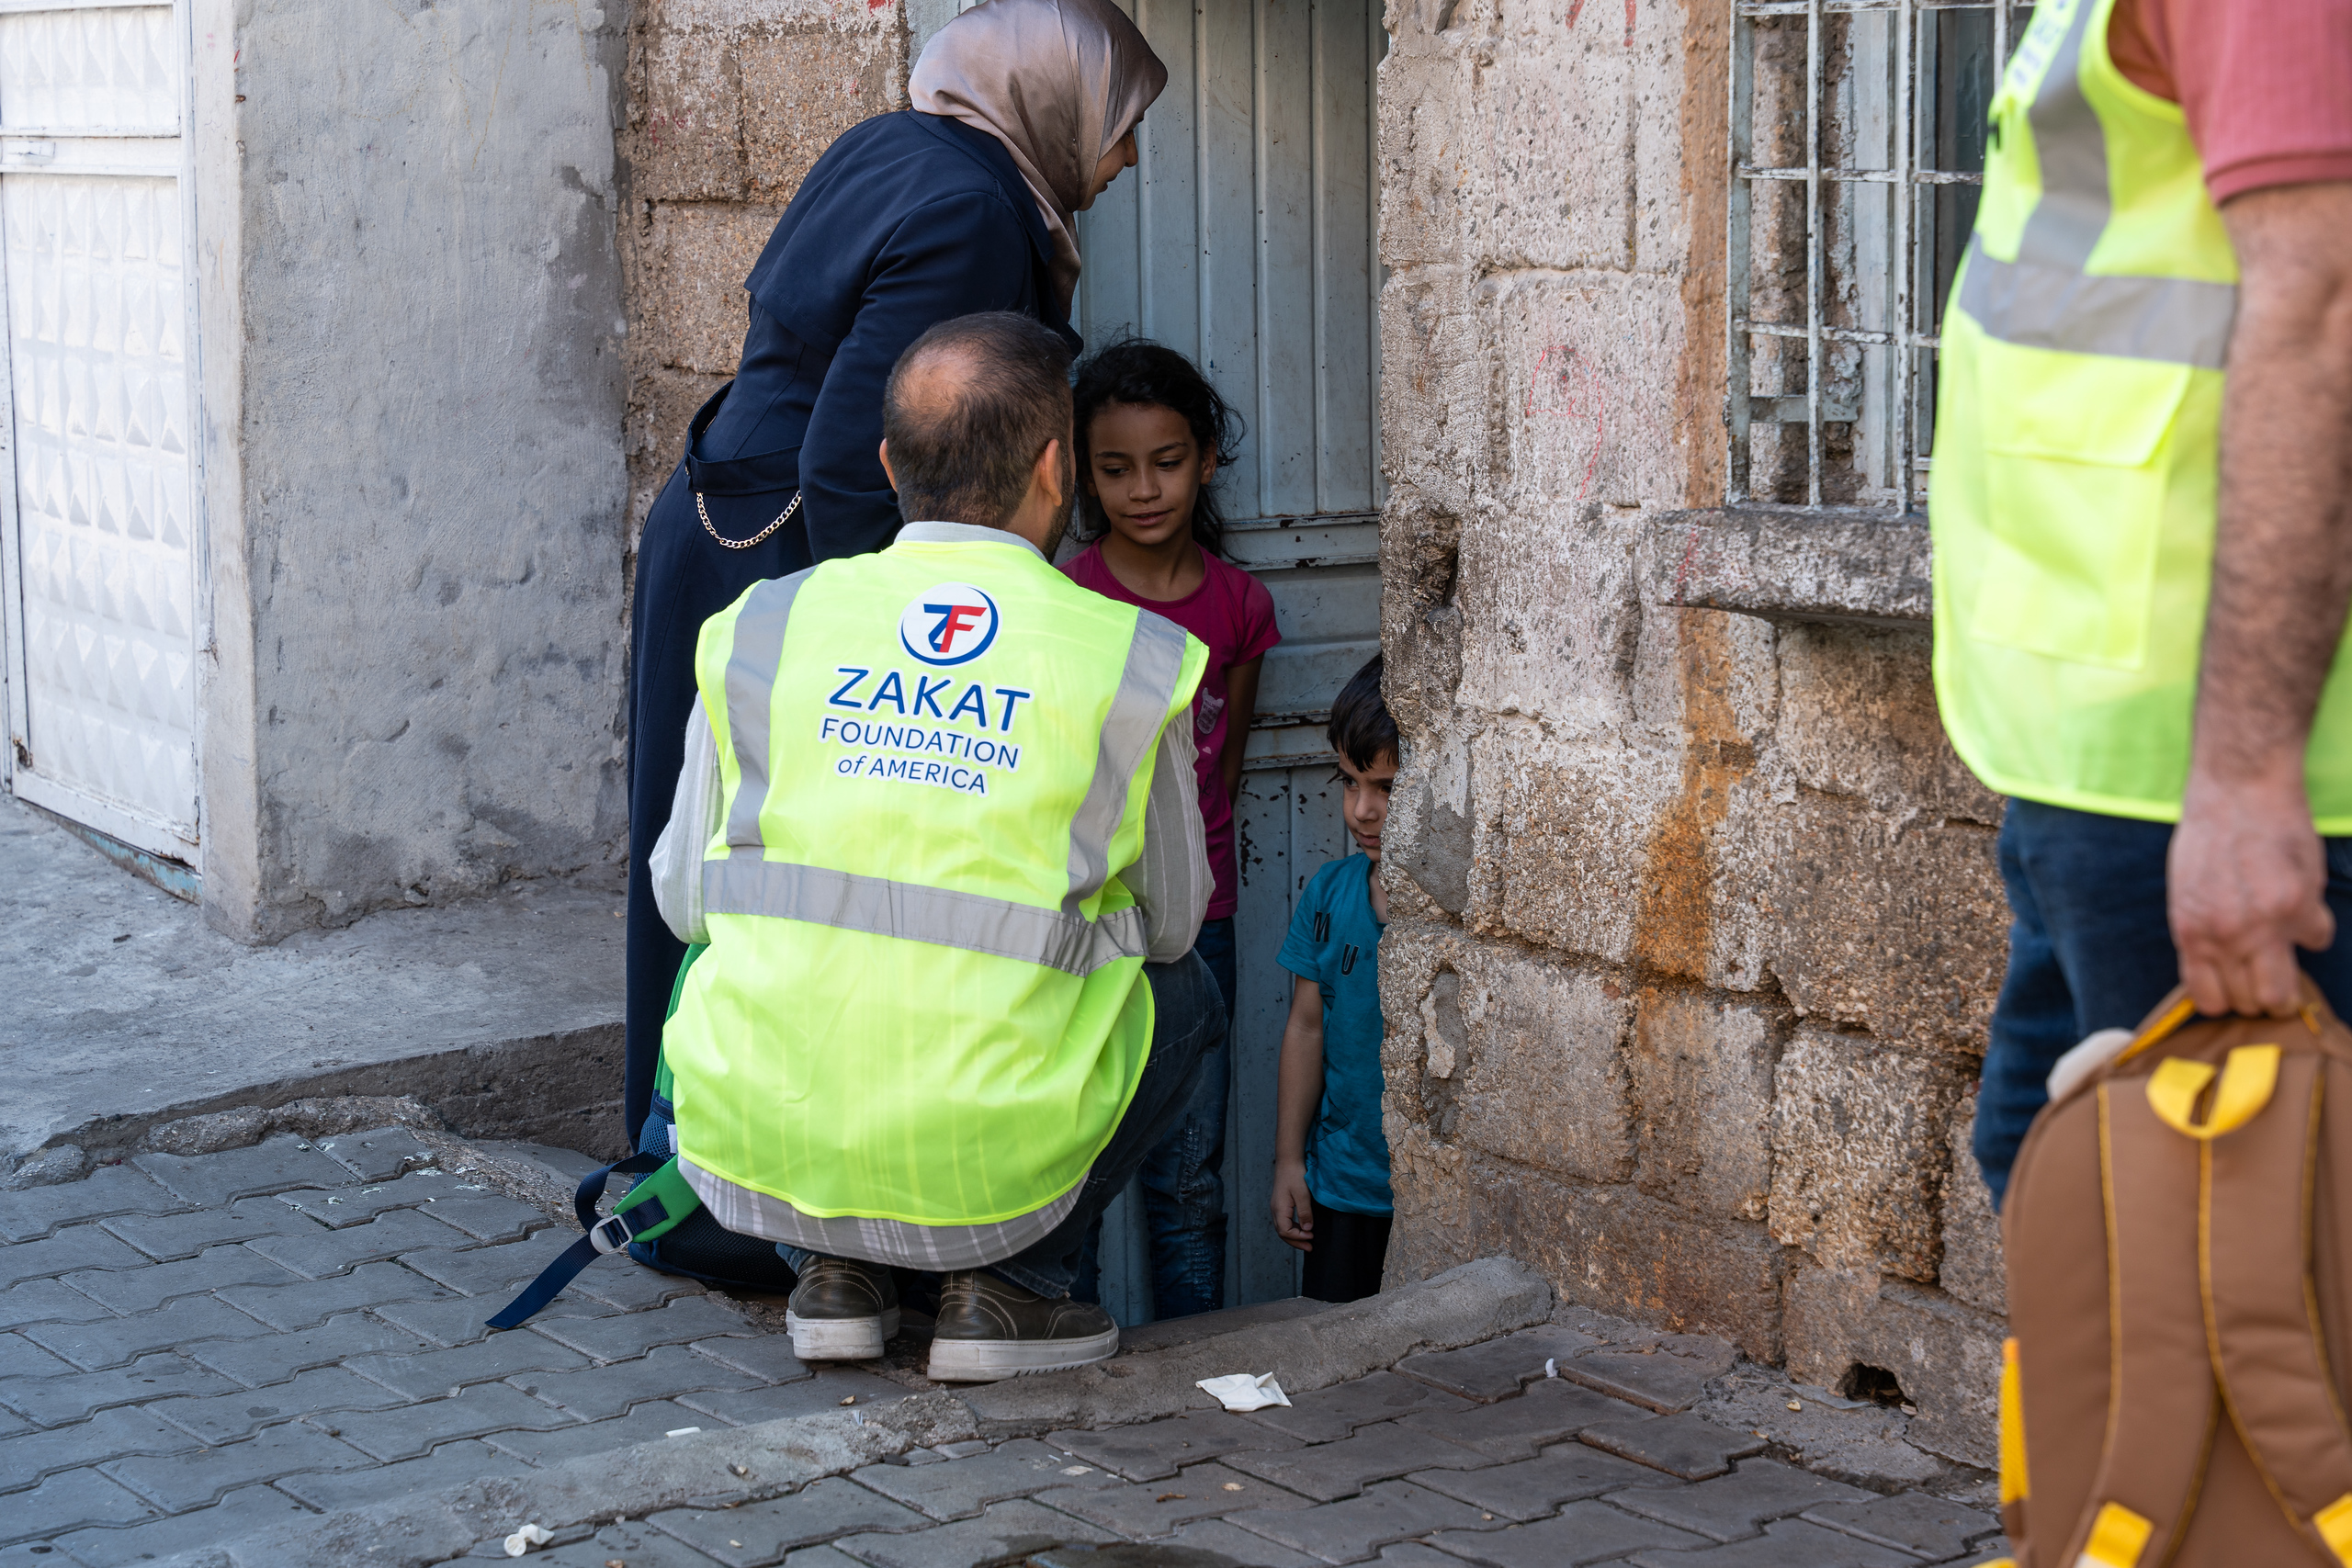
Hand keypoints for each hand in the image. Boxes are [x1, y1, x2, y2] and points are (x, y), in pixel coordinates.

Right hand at [1270, 1163, 1314, 1252]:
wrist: (1288, 1161)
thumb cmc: (1295, 1175)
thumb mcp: (1303, 1194)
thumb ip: (1305, 1213)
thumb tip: (1307, 1229)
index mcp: (1279, 1209)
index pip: (1285, 1231)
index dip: (1298, 1237)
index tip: (1312, 1236)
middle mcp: (1275, 1210)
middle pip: (1282, 1233)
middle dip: (1296, 1242)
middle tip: (1310, 1247)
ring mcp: (1276, 1207)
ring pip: (1282, 1228)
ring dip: (1295, 1236)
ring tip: (1307, 1241)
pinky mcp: (1280, 1204)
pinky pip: (1284, 1222)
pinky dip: (1293, 1229)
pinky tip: (1302, 1228)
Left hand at [2170, 766, 2333, 1015]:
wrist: (2238, 790)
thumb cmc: (2207, 836)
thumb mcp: (2187, 890)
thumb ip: (2203, 931)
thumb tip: (2218, 965)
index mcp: (2190, 932)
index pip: (2208, 999)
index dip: (2226, 1000)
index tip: (2237, 989)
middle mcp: (2225, 936)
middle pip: (2251, 1003)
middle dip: (2261, 996)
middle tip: (2268, 973)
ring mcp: (2264, 925)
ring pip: (2285, 990)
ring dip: (2290, 979)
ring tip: (2286, 953)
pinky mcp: (2301, 905)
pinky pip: (2319, 939)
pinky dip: (2315, 927)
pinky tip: (2303, 904)